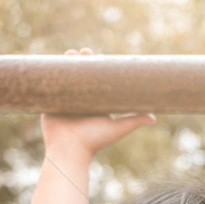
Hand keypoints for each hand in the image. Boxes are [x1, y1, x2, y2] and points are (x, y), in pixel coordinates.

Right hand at [41, 48, 155, 158]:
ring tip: (70, 53)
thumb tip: (155, 117)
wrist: (70, 151)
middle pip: (79, 76)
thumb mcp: (117, 128)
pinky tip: (51, 63)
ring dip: (66, 65)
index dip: (95, 67)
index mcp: (93, 104)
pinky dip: (50, 76)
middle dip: (80, 62)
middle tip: (84, 52)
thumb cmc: (94, 141)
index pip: (95, 80)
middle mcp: (79, 102)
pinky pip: (49, 87)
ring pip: (64, 79)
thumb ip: (134, 120)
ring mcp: (64, 102)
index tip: (97, 56)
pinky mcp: (50, 105)